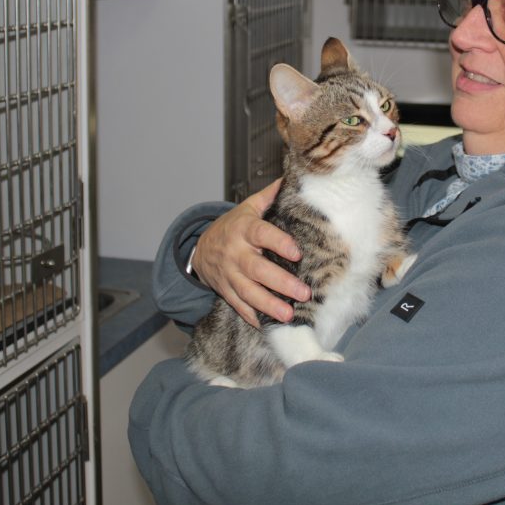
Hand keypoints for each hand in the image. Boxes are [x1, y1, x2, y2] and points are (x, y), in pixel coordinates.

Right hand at [191, 179, 310, 326]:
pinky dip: (252, 317)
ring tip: (289, 316)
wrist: (200, 247)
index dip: (278, 243)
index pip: (262, 234)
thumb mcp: (248, 207)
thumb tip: (292, 178)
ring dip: (268, 306)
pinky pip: (239, 306)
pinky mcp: (225, 291)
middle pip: (257, 270)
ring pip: (248, 293)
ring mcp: (229, 274)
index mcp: (244, 229)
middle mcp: (235, 253)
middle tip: (304, 293)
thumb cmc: (233, 226)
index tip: (297, 253)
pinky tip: (269, 326)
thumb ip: (270, 196)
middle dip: (281, 283)